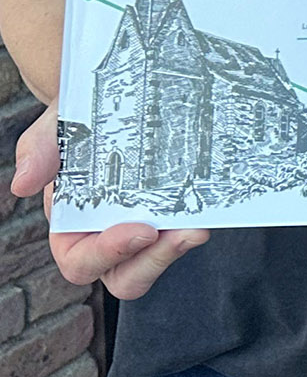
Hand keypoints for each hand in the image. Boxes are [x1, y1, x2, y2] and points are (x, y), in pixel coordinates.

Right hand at [11, 106, 207, 299]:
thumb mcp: (56, 127)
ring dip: (182, 245)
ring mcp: (144, 225)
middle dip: (156, 261)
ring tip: (203, 221)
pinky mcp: (173, 210)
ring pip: (161, 257)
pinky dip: (200, 217)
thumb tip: (23, 184)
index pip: (82, 263)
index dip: (109, 254)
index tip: (142, 231)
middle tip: (187, 233)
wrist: (116, 99)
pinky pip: (185, 227)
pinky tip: (213, 198)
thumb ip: (39, 150)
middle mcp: (107, 235)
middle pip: (128, 276)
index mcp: (70, 228)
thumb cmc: (78, 120)